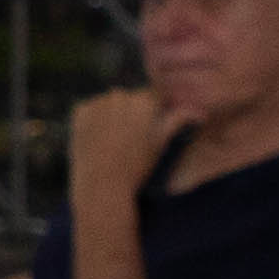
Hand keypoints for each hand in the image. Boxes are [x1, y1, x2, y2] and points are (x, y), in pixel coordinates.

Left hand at [67, 85, 169, 205]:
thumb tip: (199, 111)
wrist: (102, 184)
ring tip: (112, 141)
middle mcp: (120, 94)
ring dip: (111, 114)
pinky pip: (89, 109)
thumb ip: (178, 120)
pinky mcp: (79, 110)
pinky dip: (93, 120)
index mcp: (144, 99)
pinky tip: (96, 139)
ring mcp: (98, 101)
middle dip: (131, 112)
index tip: (147, 129)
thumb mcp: (161, 143)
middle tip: (129, 139)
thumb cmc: (137, 166)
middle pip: (130, 98)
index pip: (152, 96)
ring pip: (109, 103)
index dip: (152, 112)